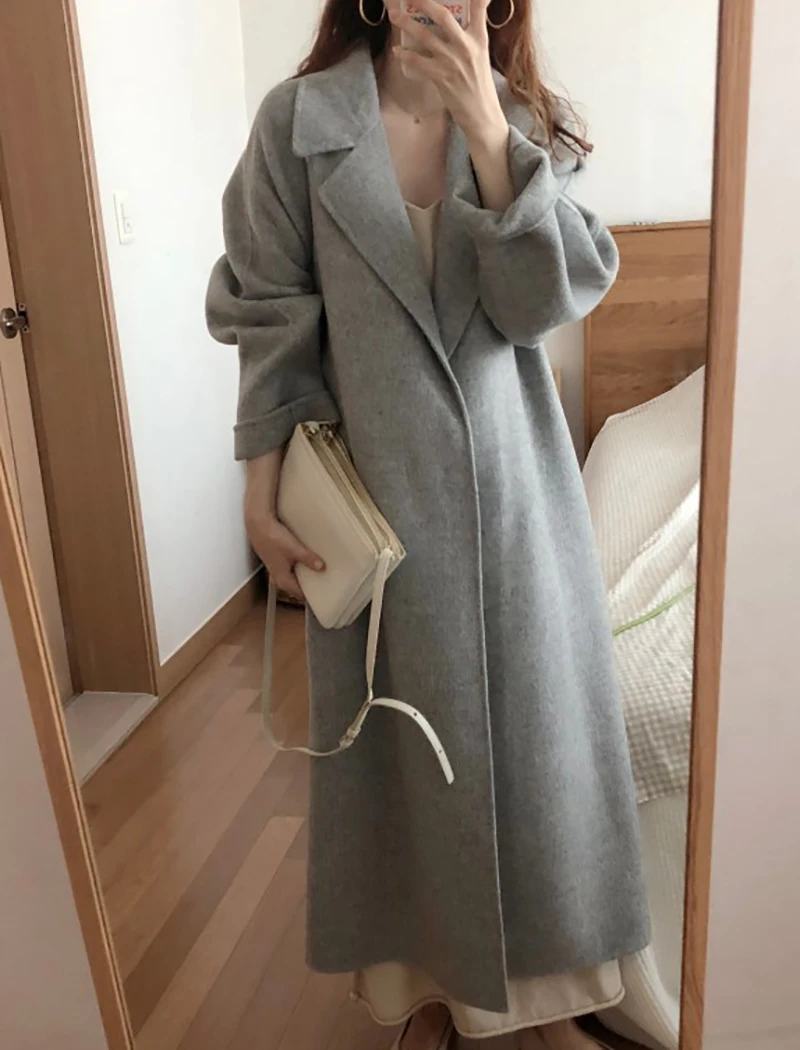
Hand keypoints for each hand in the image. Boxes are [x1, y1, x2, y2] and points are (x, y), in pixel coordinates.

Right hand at [245, 451, 323, 600]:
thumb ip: (308, 559)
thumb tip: (322, 567)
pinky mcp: (274, 557)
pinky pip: (287, 567)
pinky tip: (302, 561)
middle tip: (320, 585)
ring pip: (289, 576)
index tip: (320, 596)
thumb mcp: (294, 549)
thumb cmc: (273, 538)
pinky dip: (295, 567)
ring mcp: (274, 566)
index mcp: (282, 578)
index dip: (309, 595)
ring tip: (313, 573)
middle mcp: (277, 575)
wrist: (257, 524)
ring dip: (300, 576)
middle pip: (293, 586)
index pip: (298, 593)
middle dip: (305, 586)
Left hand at [390, 0, 507, 148]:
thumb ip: (472, 37)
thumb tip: (459, 25)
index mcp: (479, 39)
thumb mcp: (482, 56)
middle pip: (443, 16)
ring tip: (395, 17)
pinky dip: (405, 55)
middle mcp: (466, 46)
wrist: (482, 114)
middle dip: (424, 2)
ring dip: (407, 25)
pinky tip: (397, 52)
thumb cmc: (480, 86)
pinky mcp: (442, 78)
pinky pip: (418, 62)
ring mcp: (453, 62)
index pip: (479, 7)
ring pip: (425, 36)